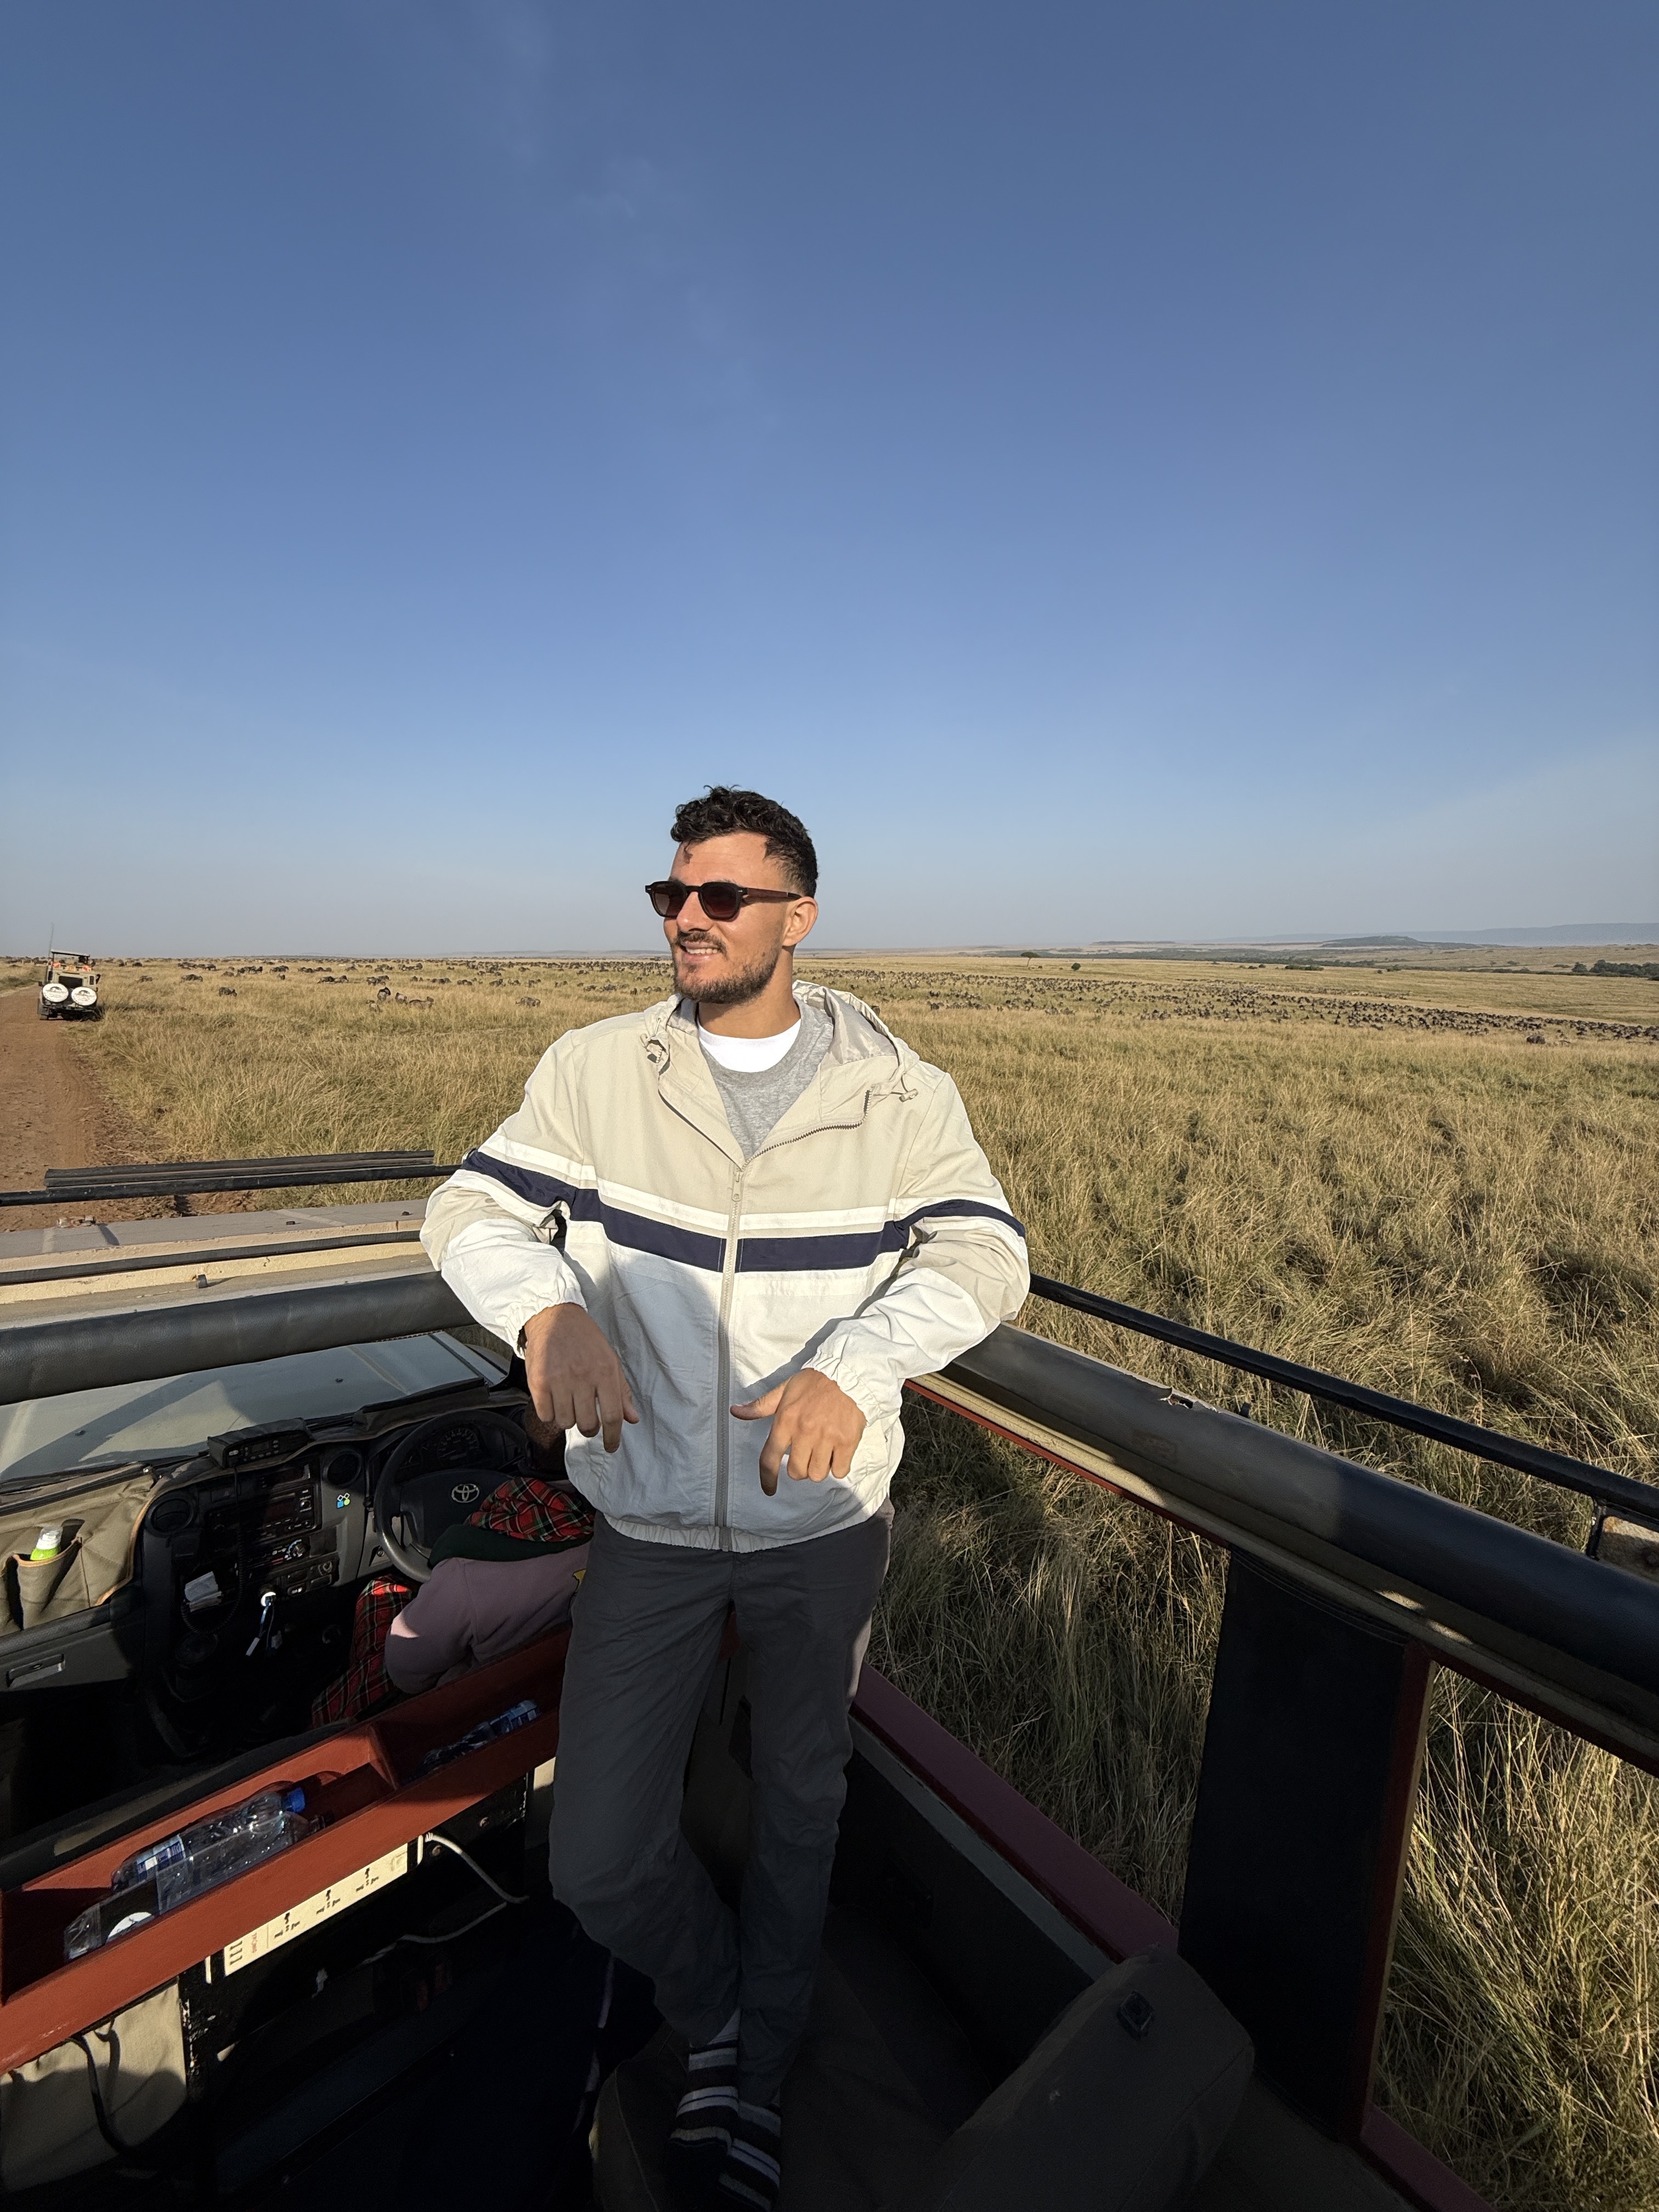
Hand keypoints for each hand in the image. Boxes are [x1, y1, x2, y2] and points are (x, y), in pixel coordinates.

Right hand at [522, 1304, 638, 1452]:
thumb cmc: (585, 1338)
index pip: (612, 1416)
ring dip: (568, 1418)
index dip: (613, 1437)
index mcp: (605, 1372)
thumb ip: (621, 1391)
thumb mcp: (610, 1360)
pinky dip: (550, 1413)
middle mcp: (583, 1377)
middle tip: (586, 1418)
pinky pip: (546, 1415)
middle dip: (589, 1428)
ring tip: (568, 1402)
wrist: (555, 1316)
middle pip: (588, 1425)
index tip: (611, 1446)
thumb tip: (632, 1418)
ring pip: (566, 1423)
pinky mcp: (539, 1382)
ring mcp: (559, 1380)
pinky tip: (554, 1400)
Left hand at [731, 1370, 865, 1495]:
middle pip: (796, 1472)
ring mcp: (827, 1438)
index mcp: (786, 1421)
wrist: (848, 1374)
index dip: (767, 1478)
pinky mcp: (847, 1441)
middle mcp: (804, 1431)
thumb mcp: (784, 1389)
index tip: (769, 1489)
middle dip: (799, 1469)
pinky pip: (839, 1471)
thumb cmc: (815, 1382)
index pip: (770, 1458)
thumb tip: (735, 1412)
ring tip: (822, 1454)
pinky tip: (836, 1454)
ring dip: (818, 1469)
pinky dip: (837, 1467)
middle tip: (805, 1456)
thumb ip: (760, 1406)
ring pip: (817, 1474)